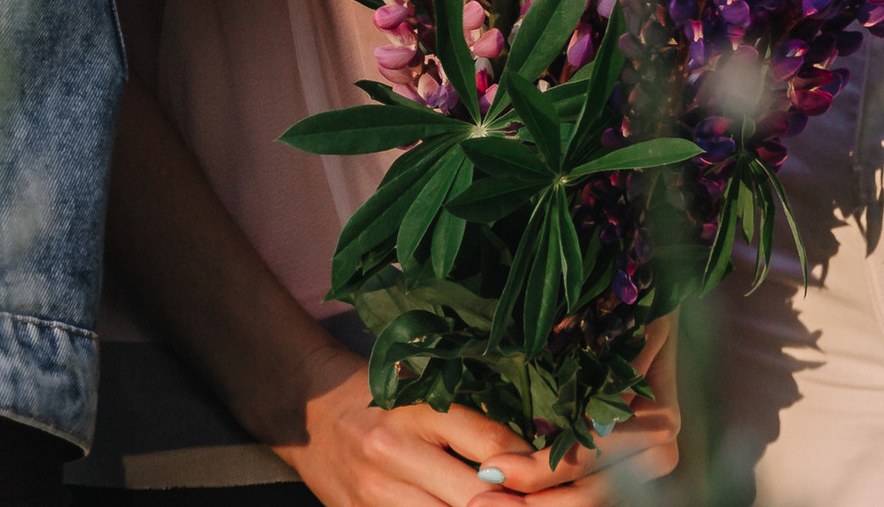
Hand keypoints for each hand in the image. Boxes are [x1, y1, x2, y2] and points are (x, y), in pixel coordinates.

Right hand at [270, 344, 674, 506]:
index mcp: (419, 407)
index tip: (572, 473)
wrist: (310, 412)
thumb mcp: (427, 388)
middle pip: (477, 498)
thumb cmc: (383, 393)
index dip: (535, 467)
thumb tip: (541, 447)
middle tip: (568, 501)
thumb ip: (476, 419)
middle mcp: (396, 452)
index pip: (490, 443)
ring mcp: (378, 496)